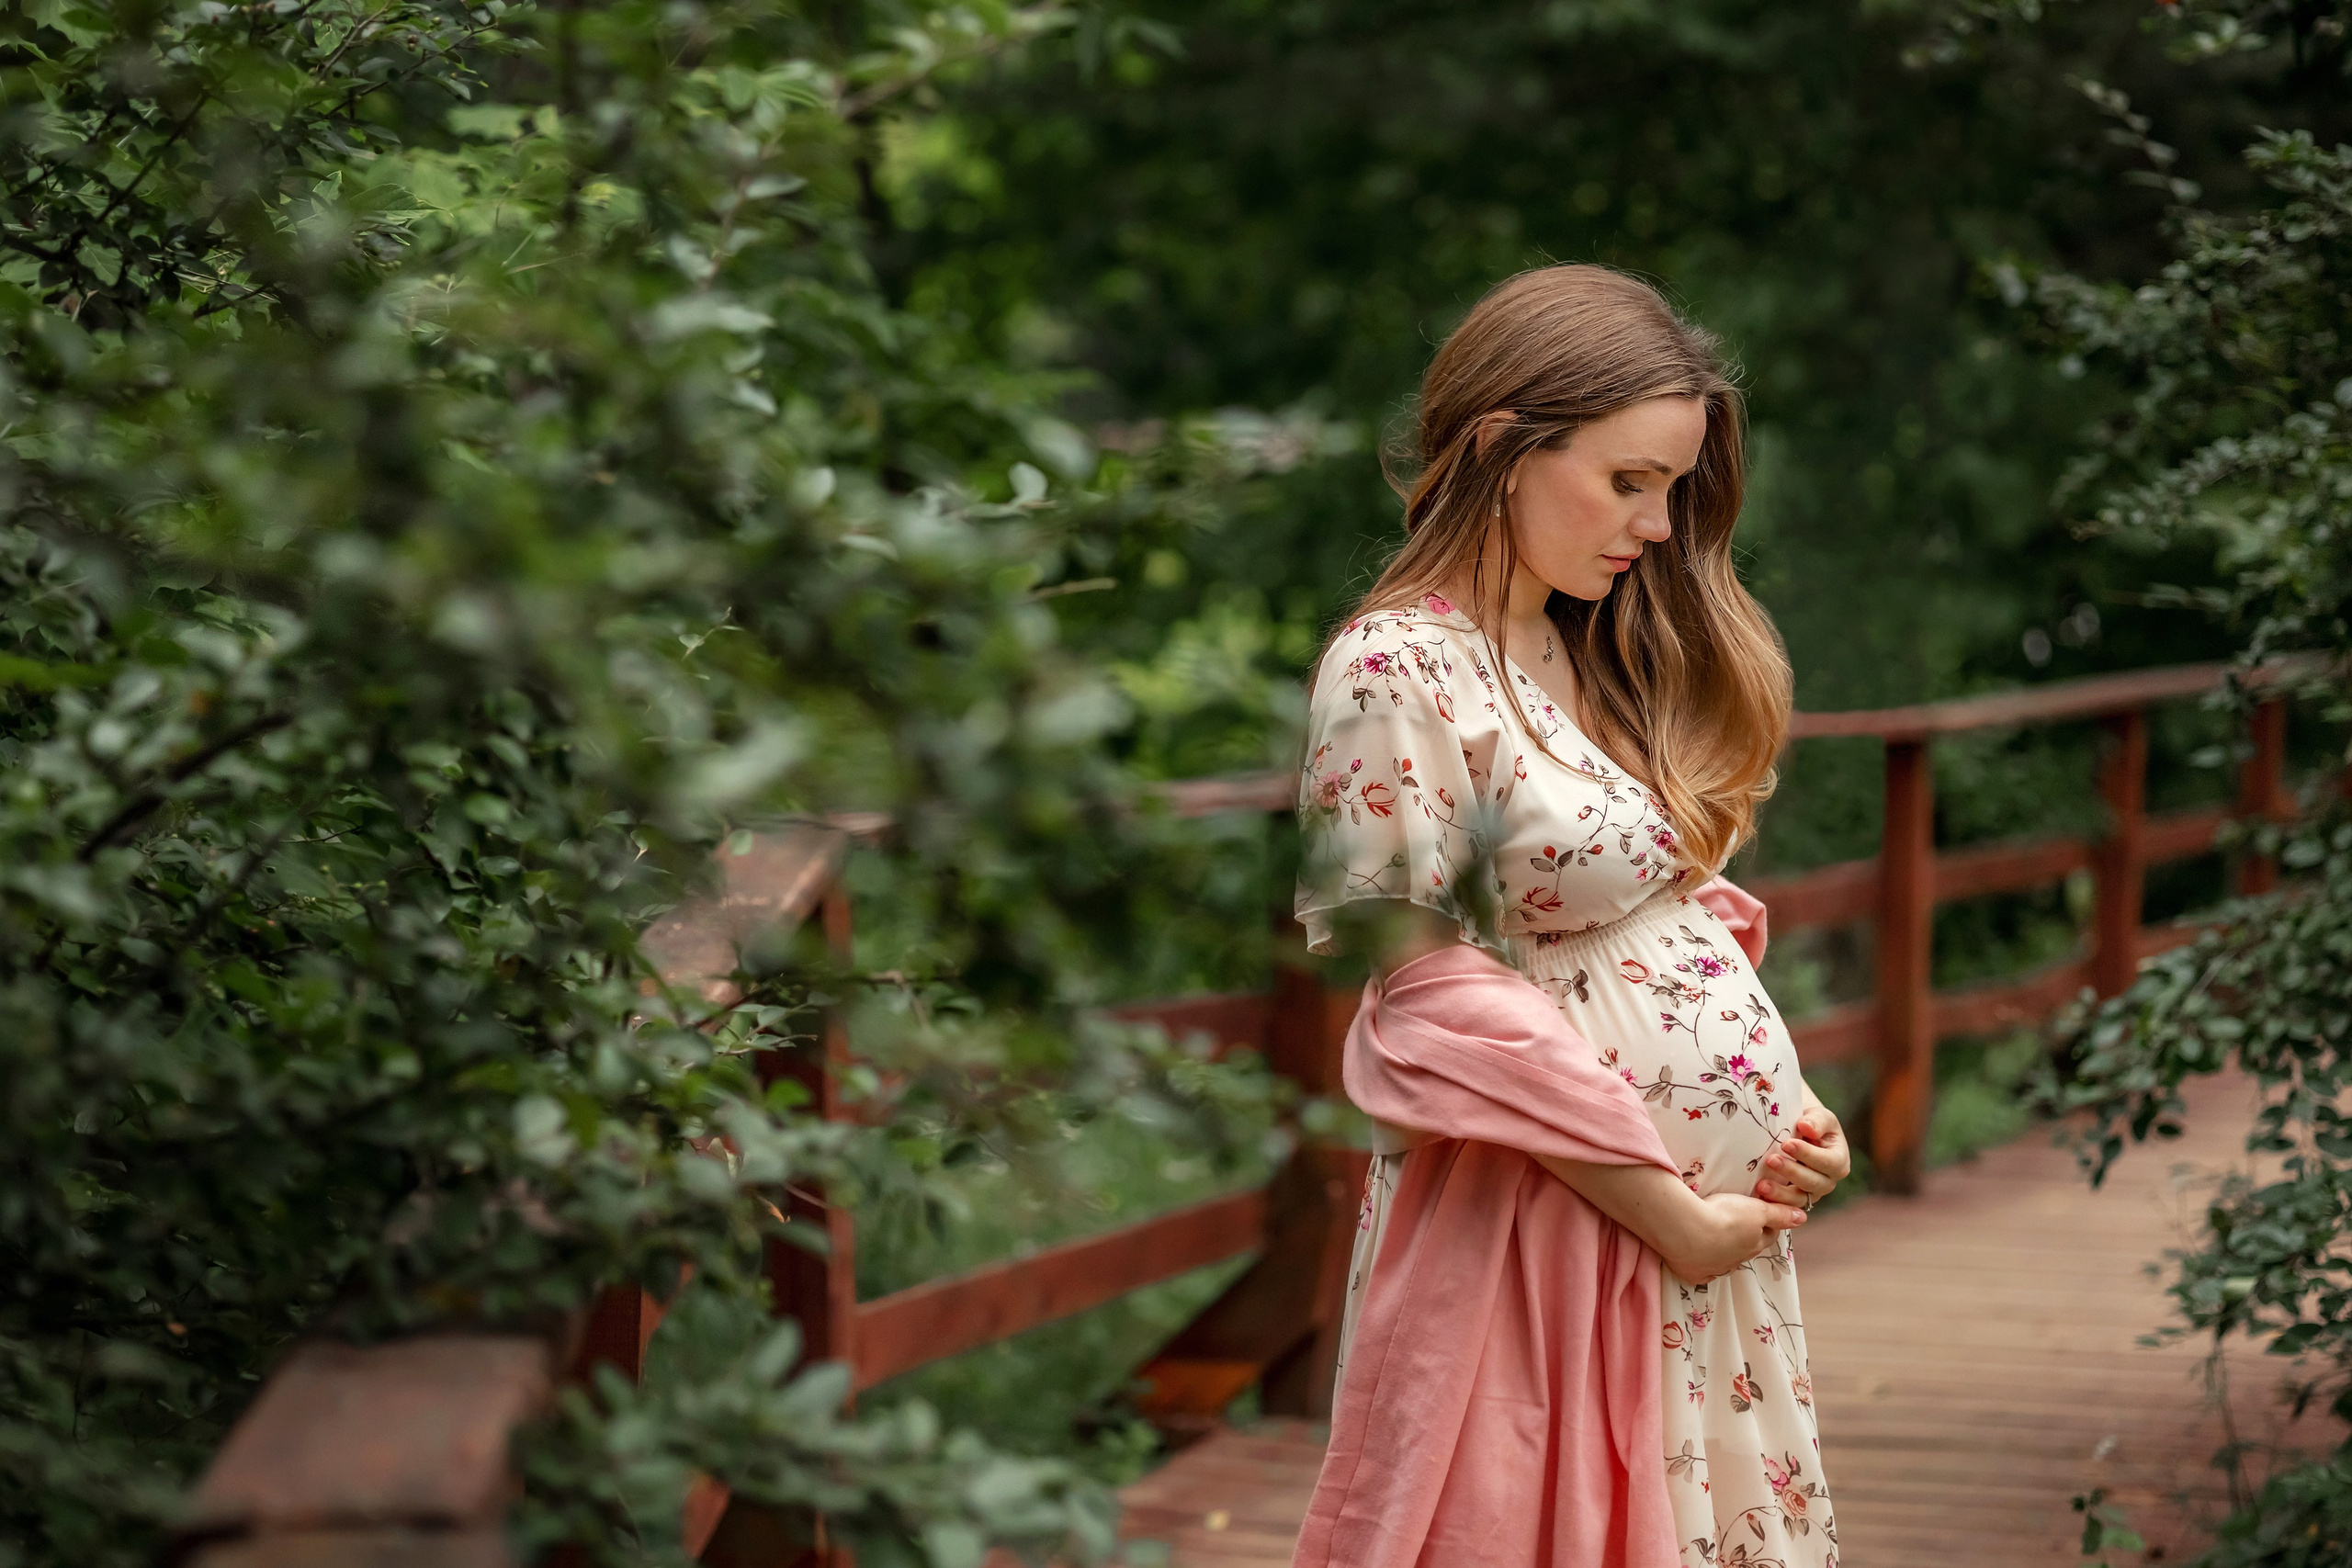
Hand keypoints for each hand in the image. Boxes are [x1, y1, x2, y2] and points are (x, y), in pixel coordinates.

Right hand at [1658, 1192, 1805, 1284]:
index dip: (1768, 1223)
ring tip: (1716, 1239)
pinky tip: (1700, 1259)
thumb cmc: (1723, 1215)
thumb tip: (1803, 1218)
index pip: (1768, 1235)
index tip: (1763, 1213)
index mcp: (1753, 1244)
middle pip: (1747, 1250)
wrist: (1685, 1230)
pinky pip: (1703, 1273)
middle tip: (1737, 1223)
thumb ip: (1779, 1214)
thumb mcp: (1755, 1209)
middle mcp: (1737, 1260)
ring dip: (1724, 1253)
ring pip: (1725, 1263)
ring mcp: (1715, 1269)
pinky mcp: (1694, 1274)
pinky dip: (1703, 1266)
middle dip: (1746, 1240)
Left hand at [1752, 1102, 1850, 1212]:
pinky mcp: (1794, 1199)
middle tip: (1771, 1160)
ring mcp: (1811, 1192)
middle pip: (1814, 1183)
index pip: (1828, 1162)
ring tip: (1762, 1185)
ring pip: (1800, 1199)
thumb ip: (1817, 1120)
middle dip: (1792, 1172)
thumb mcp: (1818, 1115)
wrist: (1794, 1129)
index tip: (1787, 1144)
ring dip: (1781, 1193)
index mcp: (1838, 1160)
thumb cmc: (1808, 1121)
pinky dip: (1773, 1203)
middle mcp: (1828, 1180)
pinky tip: (1758, 1195)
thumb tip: (1806, 1127)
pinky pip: (1785, 1207)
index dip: (1808, 1155)